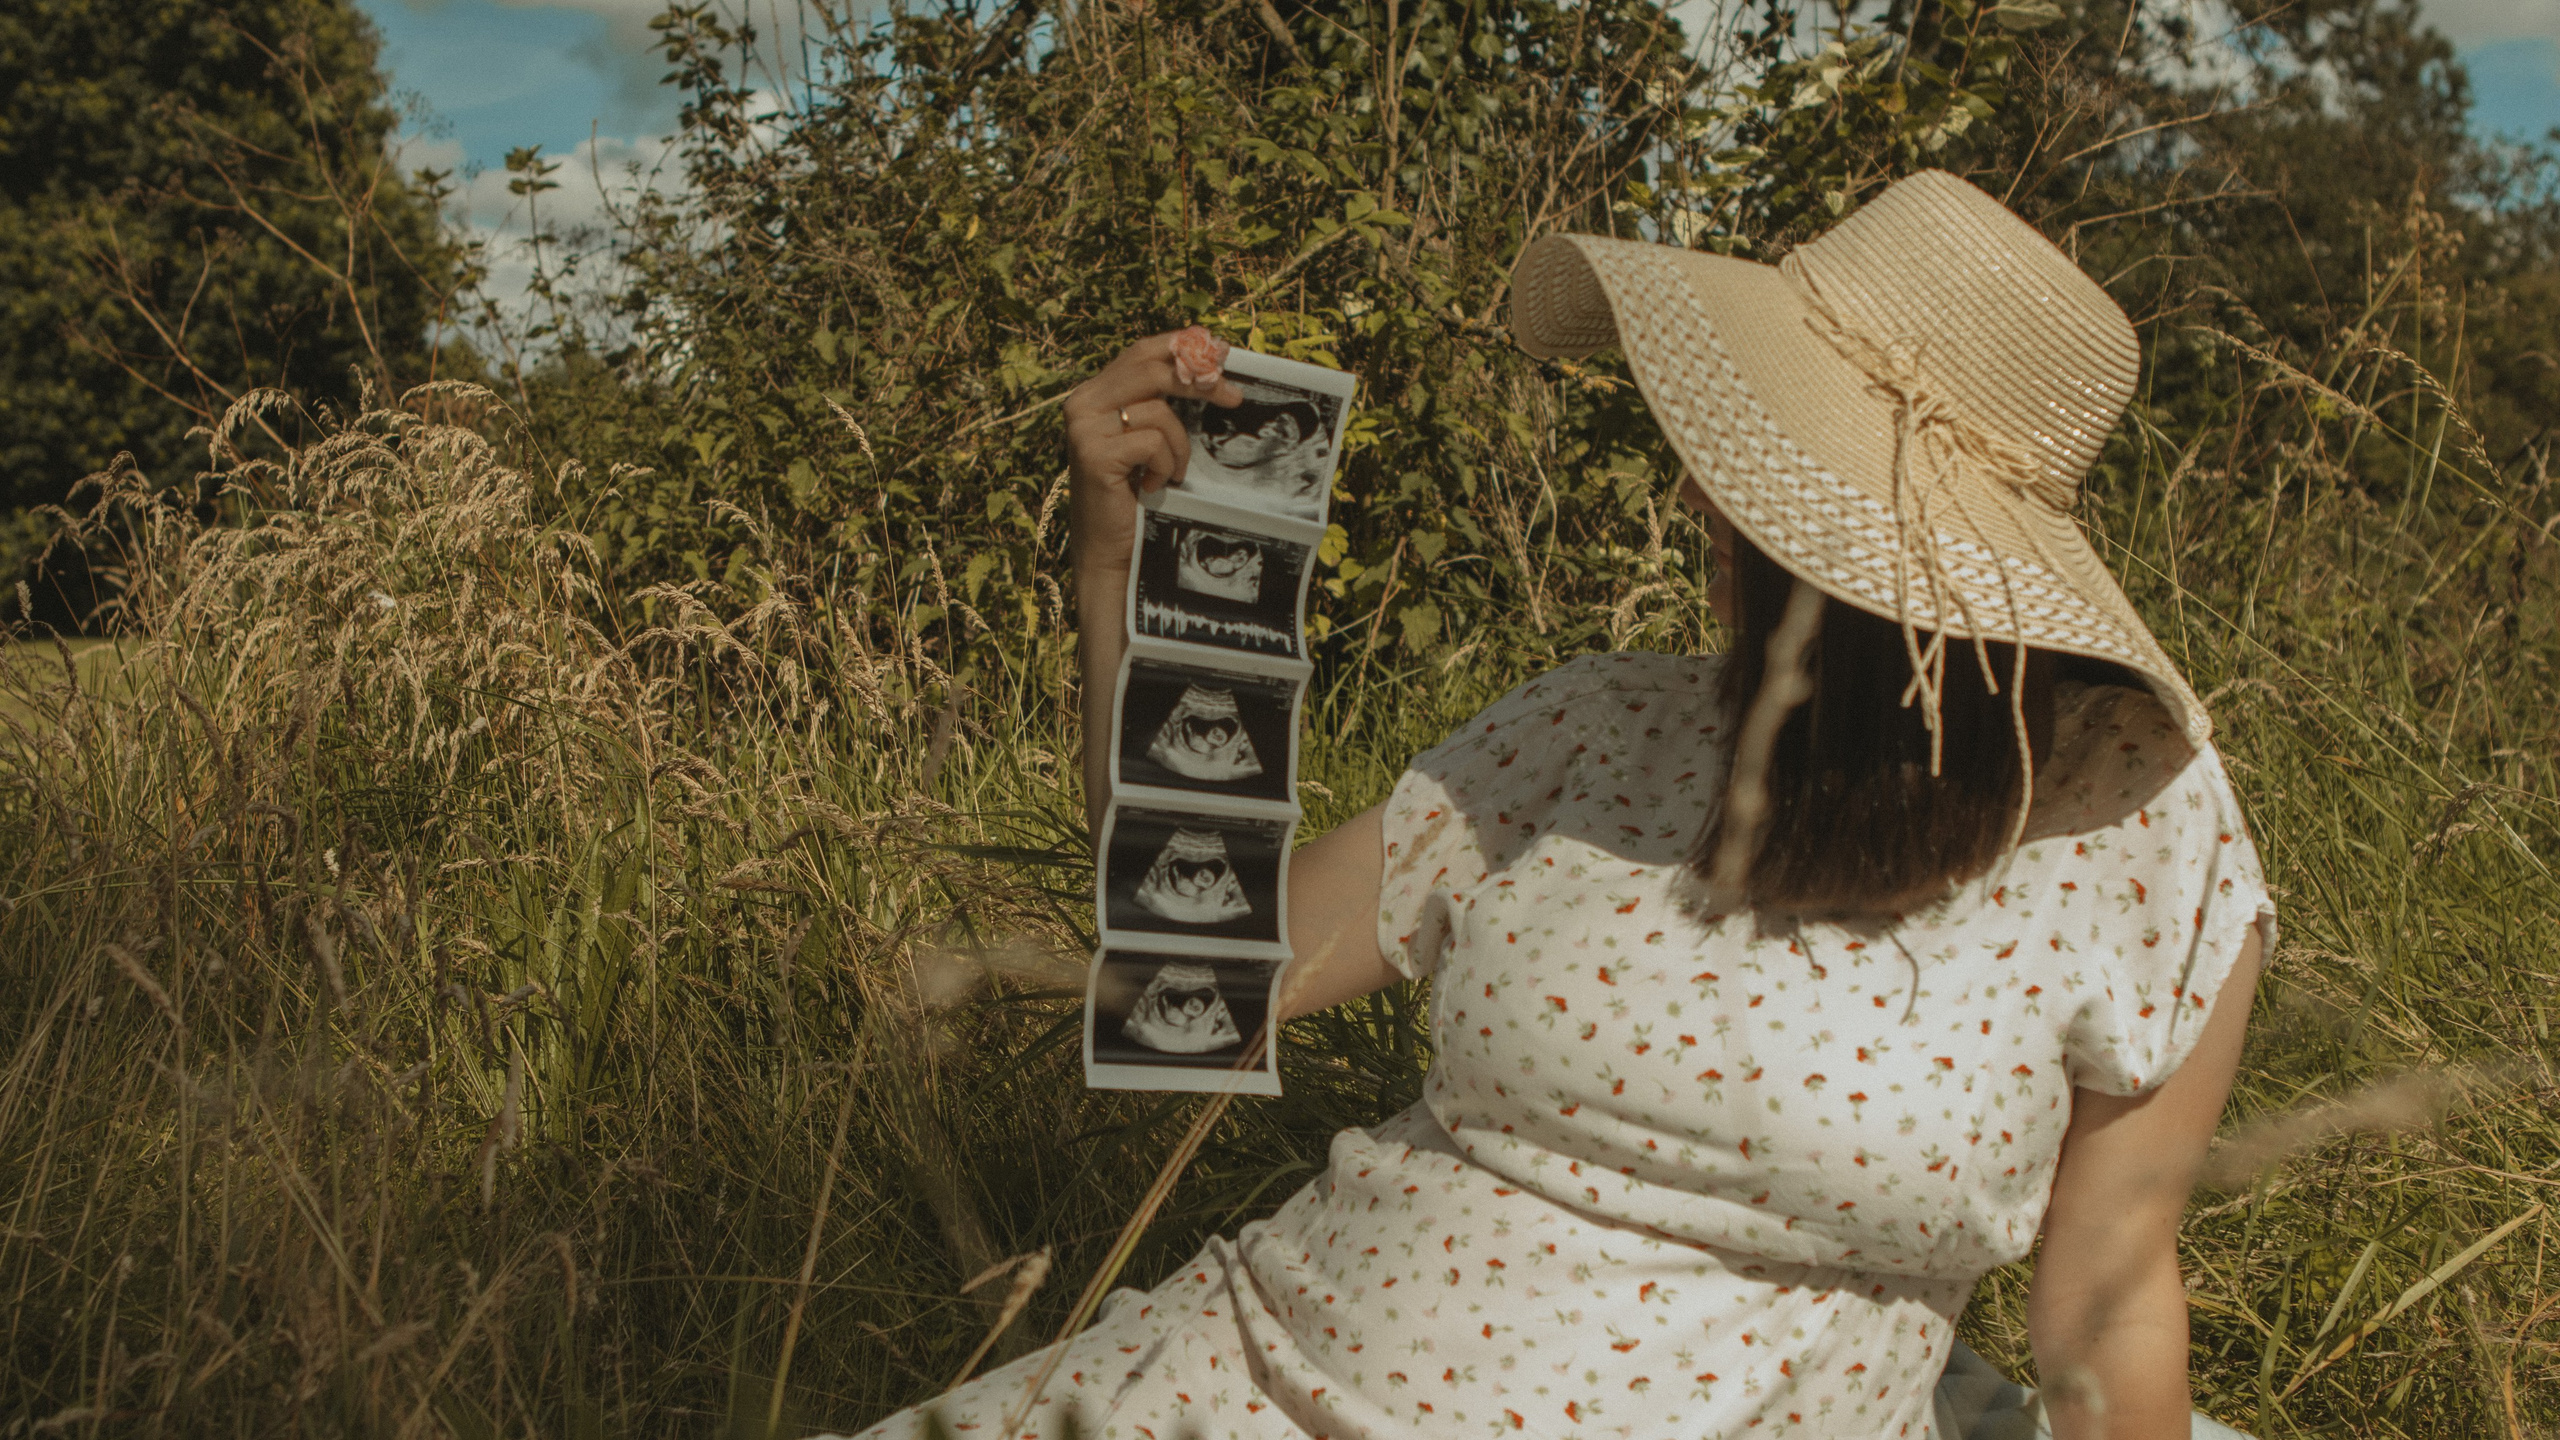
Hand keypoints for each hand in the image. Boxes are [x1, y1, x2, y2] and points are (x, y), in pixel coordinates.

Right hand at [1062, 329, 1242, 576]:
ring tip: (1171, 472)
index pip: (1140, 352)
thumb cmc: (1131, 493)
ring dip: (1179, 445)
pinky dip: (1165, 465)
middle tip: (1233, 397)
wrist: (1108, 548)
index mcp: (1091, 394)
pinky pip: (1153, 442)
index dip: (1182, 347)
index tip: (1221, 353)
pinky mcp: (1095, 455)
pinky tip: (1152, 485)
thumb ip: (1157, 403)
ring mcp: (1084, 429)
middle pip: (1151, 369)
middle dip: (1198, 381)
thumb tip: (1208, 367)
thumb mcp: (1142, 438)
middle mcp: (1082, 404)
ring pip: (1158, 411)